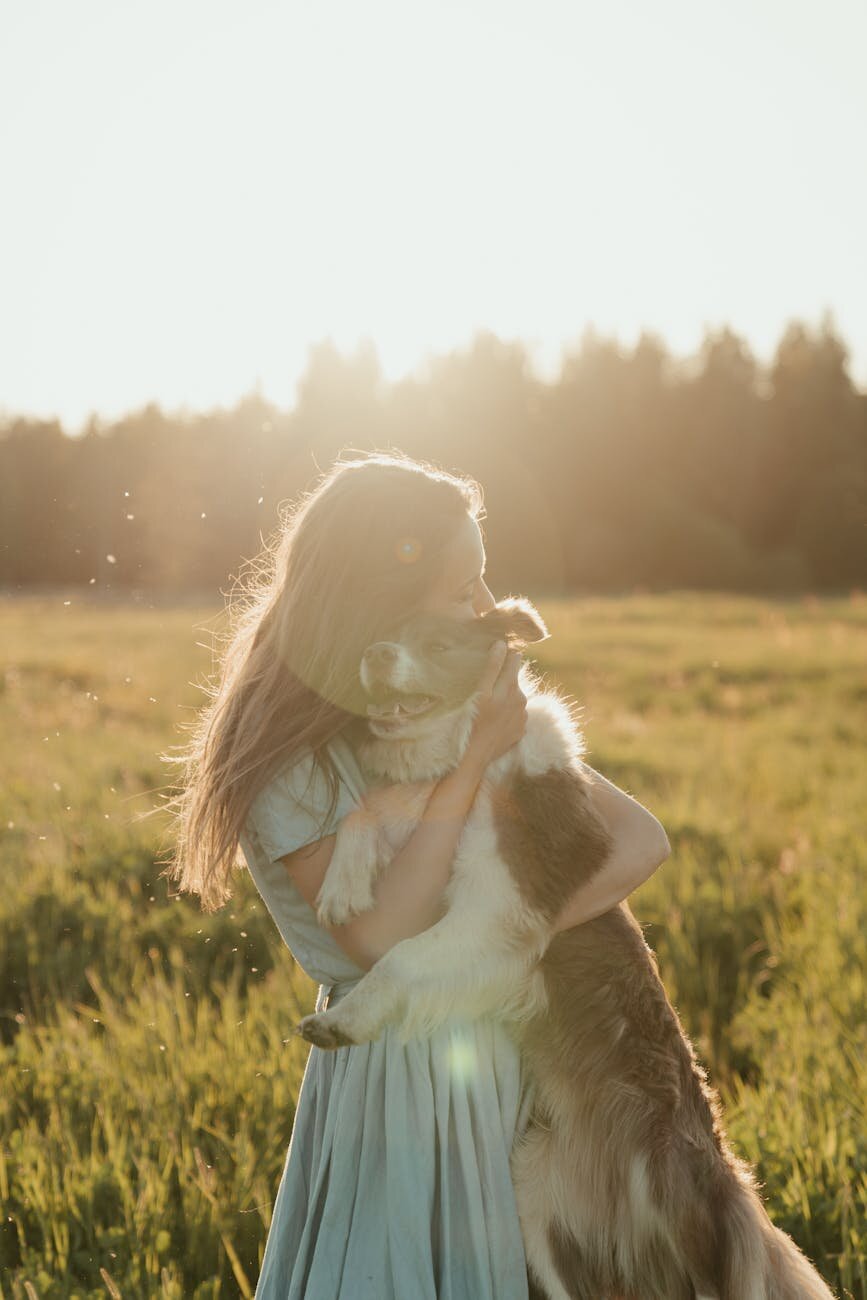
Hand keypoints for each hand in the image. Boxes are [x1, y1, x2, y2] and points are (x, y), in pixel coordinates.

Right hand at [466, 641, 527, 766]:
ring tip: (487, 706)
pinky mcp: (520, 730)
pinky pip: (514, 715)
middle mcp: (521, 700)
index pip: (514, 660)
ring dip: (504, 697)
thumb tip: (501, 643)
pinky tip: (493, 720)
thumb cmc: (472, 722)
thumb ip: (493, 667)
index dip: (505, 655)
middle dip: (502, 679)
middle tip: (485, 686)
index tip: (495, 653)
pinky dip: (505, 714)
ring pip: (514, 697)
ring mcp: (522, 717)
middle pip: (513, 679)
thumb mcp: (480, 692)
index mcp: (511, 687)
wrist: (475, 757)